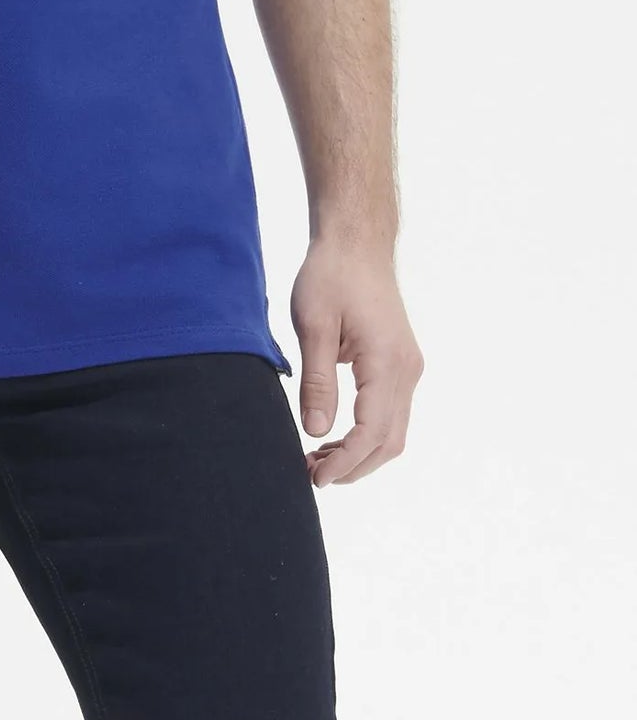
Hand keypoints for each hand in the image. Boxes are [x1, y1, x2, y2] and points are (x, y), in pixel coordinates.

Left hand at [290, 238, 422, 486]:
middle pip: (389, 441)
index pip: (371, 432)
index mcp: (387, 362)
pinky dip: (367, 432)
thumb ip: (317, 381)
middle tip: (312, 475)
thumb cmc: (331, 274)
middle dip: (353, 466)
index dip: (345, 462)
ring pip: (393, 430)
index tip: (314, 478)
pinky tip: (335, 434)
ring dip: (360, 452)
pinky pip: (390, 412)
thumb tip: (315, 432)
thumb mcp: (313, 324)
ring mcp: (408, 367)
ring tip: (318, 458)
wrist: (357, 241)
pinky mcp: (401, 362)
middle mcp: (407, 370)